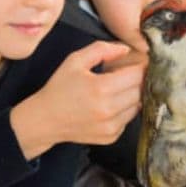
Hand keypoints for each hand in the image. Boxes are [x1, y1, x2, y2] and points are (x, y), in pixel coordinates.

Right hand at [11, 41, 143, 158]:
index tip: (138, 63)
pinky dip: (124, 111)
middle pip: (140, 90)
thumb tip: (125, 49)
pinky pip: (128, 119)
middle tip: (125, 75)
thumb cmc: (59, 89)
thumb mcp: (75, 61)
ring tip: (116, 90)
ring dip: (132, 96)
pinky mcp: (111, 136)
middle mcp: (109, 109)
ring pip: (138, 106)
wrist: (45, 120)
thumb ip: (101, 50)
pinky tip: (110, 105)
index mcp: (101, 88)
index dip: (140, 67)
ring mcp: (111, 126)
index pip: (137, 75)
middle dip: (136, 81)